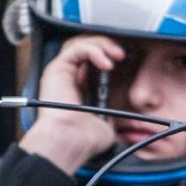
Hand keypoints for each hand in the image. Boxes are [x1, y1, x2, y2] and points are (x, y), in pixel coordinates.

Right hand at [18, 35, 126, 173]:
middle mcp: (67, 78)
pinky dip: (94, 50)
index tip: (127, 61)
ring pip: (81, 43)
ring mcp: (61, 73)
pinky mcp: (57, 69)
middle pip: (86, 47)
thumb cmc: (84, 139)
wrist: (71, 141)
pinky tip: (107, 63)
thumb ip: (113, 113)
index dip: (108, 56)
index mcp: (77, 89)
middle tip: (122, 55)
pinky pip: (76, 48)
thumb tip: (128, 115)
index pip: (92, 61)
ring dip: (102, 45)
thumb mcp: (107, 123)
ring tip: (117, 55)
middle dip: (107, 46)